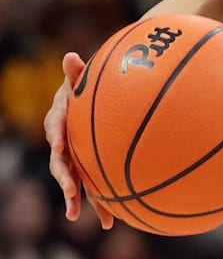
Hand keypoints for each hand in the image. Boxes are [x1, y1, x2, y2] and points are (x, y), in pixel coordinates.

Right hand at [44, 52, 114, 228]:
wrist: (86, 101)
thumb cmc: (84, 87)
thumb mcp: (80, 79)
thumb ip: (76, 72)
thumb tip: (70, 56)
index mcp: (60, 120)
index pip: (56, 130)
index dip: (57, 138)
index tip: (58, 147)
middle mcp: (63, 142)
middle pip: (61, 163)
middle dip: (65, 179)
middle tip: (70, 193)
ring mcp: (74, 156)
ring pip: (74, 179)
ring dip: (76, 198)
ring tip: (80, 216)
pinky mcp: (87, 166)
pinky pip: (92, 184)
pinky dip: (99, 202)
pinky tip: (110, 221)